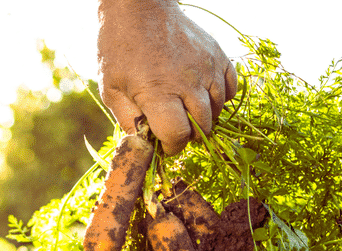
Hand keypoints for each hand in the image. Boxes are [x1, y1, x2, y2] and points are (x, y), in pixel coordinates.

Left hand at [98, 0, 236, 154]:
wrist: (139, 9)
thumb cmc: (120, 50)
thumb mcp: (111, 89)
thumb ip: (128, 121)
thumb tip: (144, 145)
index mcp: (158, 92)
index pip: (178, 135)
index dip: (171, 146)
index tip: (163, 144)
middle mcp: (188, 82)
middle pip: (202, 127)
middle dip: (187, 135)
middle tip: (172, 127)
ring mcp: (207, 67)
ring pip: (218, 110)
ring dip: (203, 118)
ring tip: (184, 110)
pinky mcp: (218, 55)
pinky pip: (230, 89)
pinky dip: (220, 99)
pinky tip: (202, 96)